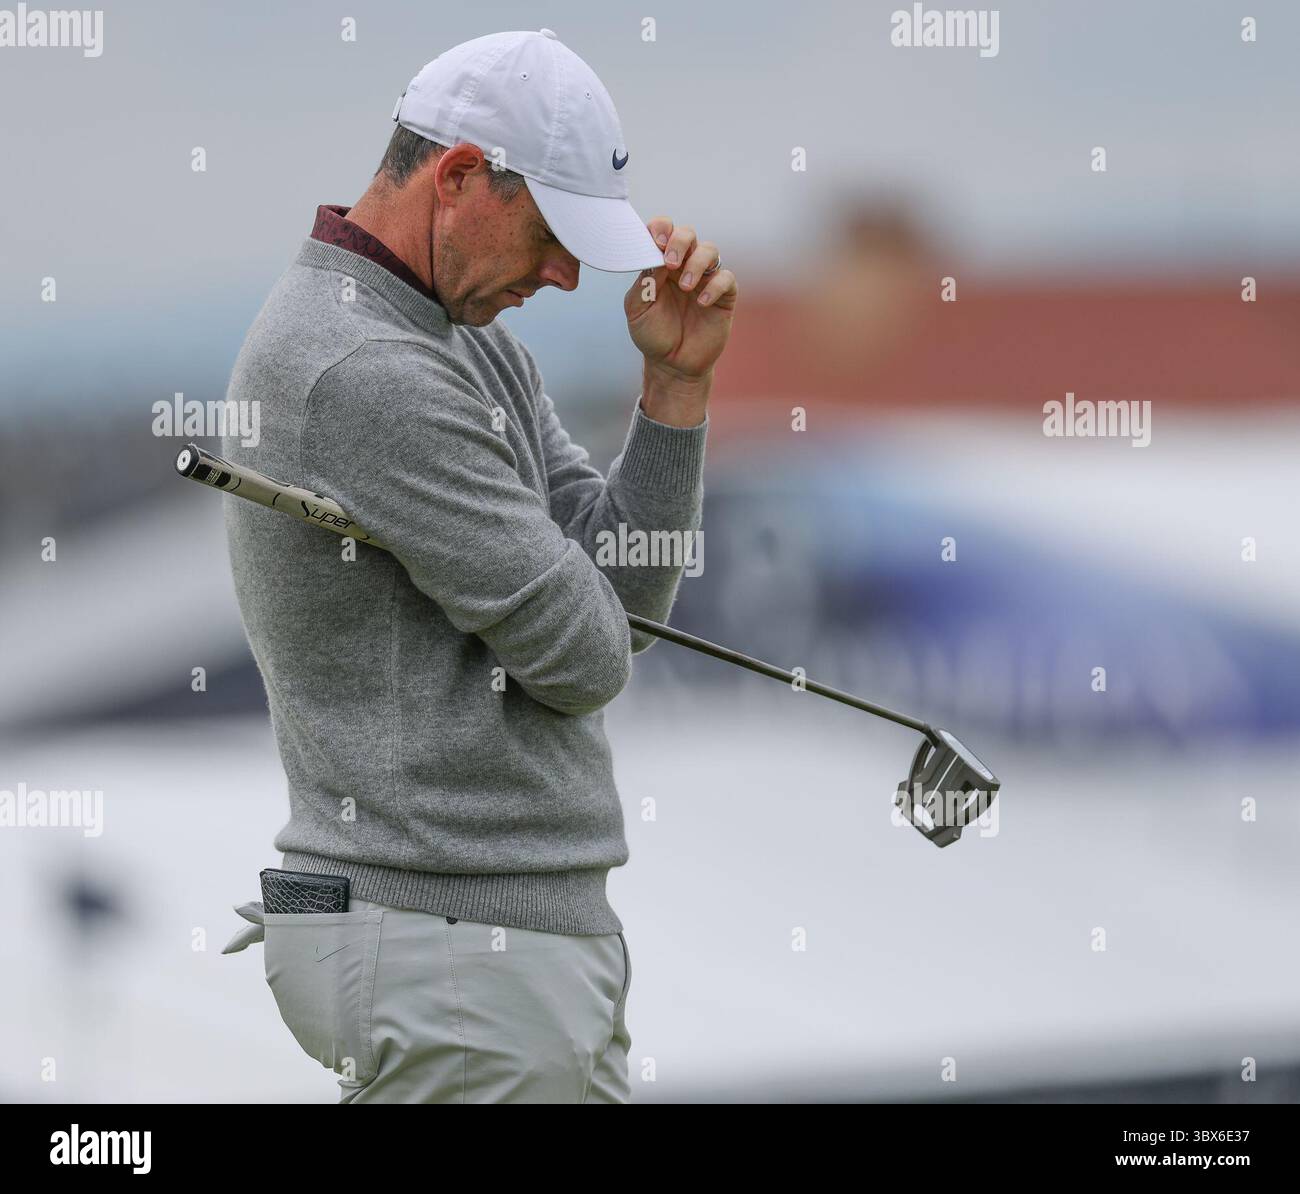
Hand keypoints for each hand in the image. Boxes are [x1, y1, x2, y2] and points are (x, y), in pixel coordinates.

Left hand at [624, 217, 737, 382]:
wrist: (672, 364)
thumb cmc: (653, 335)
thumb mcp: (638, 309)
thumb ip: (644, 283)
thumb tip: (657, 258)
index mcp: (661, 264)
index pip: (663, 232)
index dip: (661, 228)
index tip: (656, 241)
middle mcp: (685, 266)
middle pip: (688, 234)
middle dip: (680, 241)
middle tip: (671, 262)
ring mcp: (705, 279)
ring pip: (710, 250)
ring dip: (697, 263)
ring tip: (685, 287)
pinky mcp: (724, 296)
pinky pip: (726, 278)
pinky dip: (714, 286)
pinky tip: (701, 303)